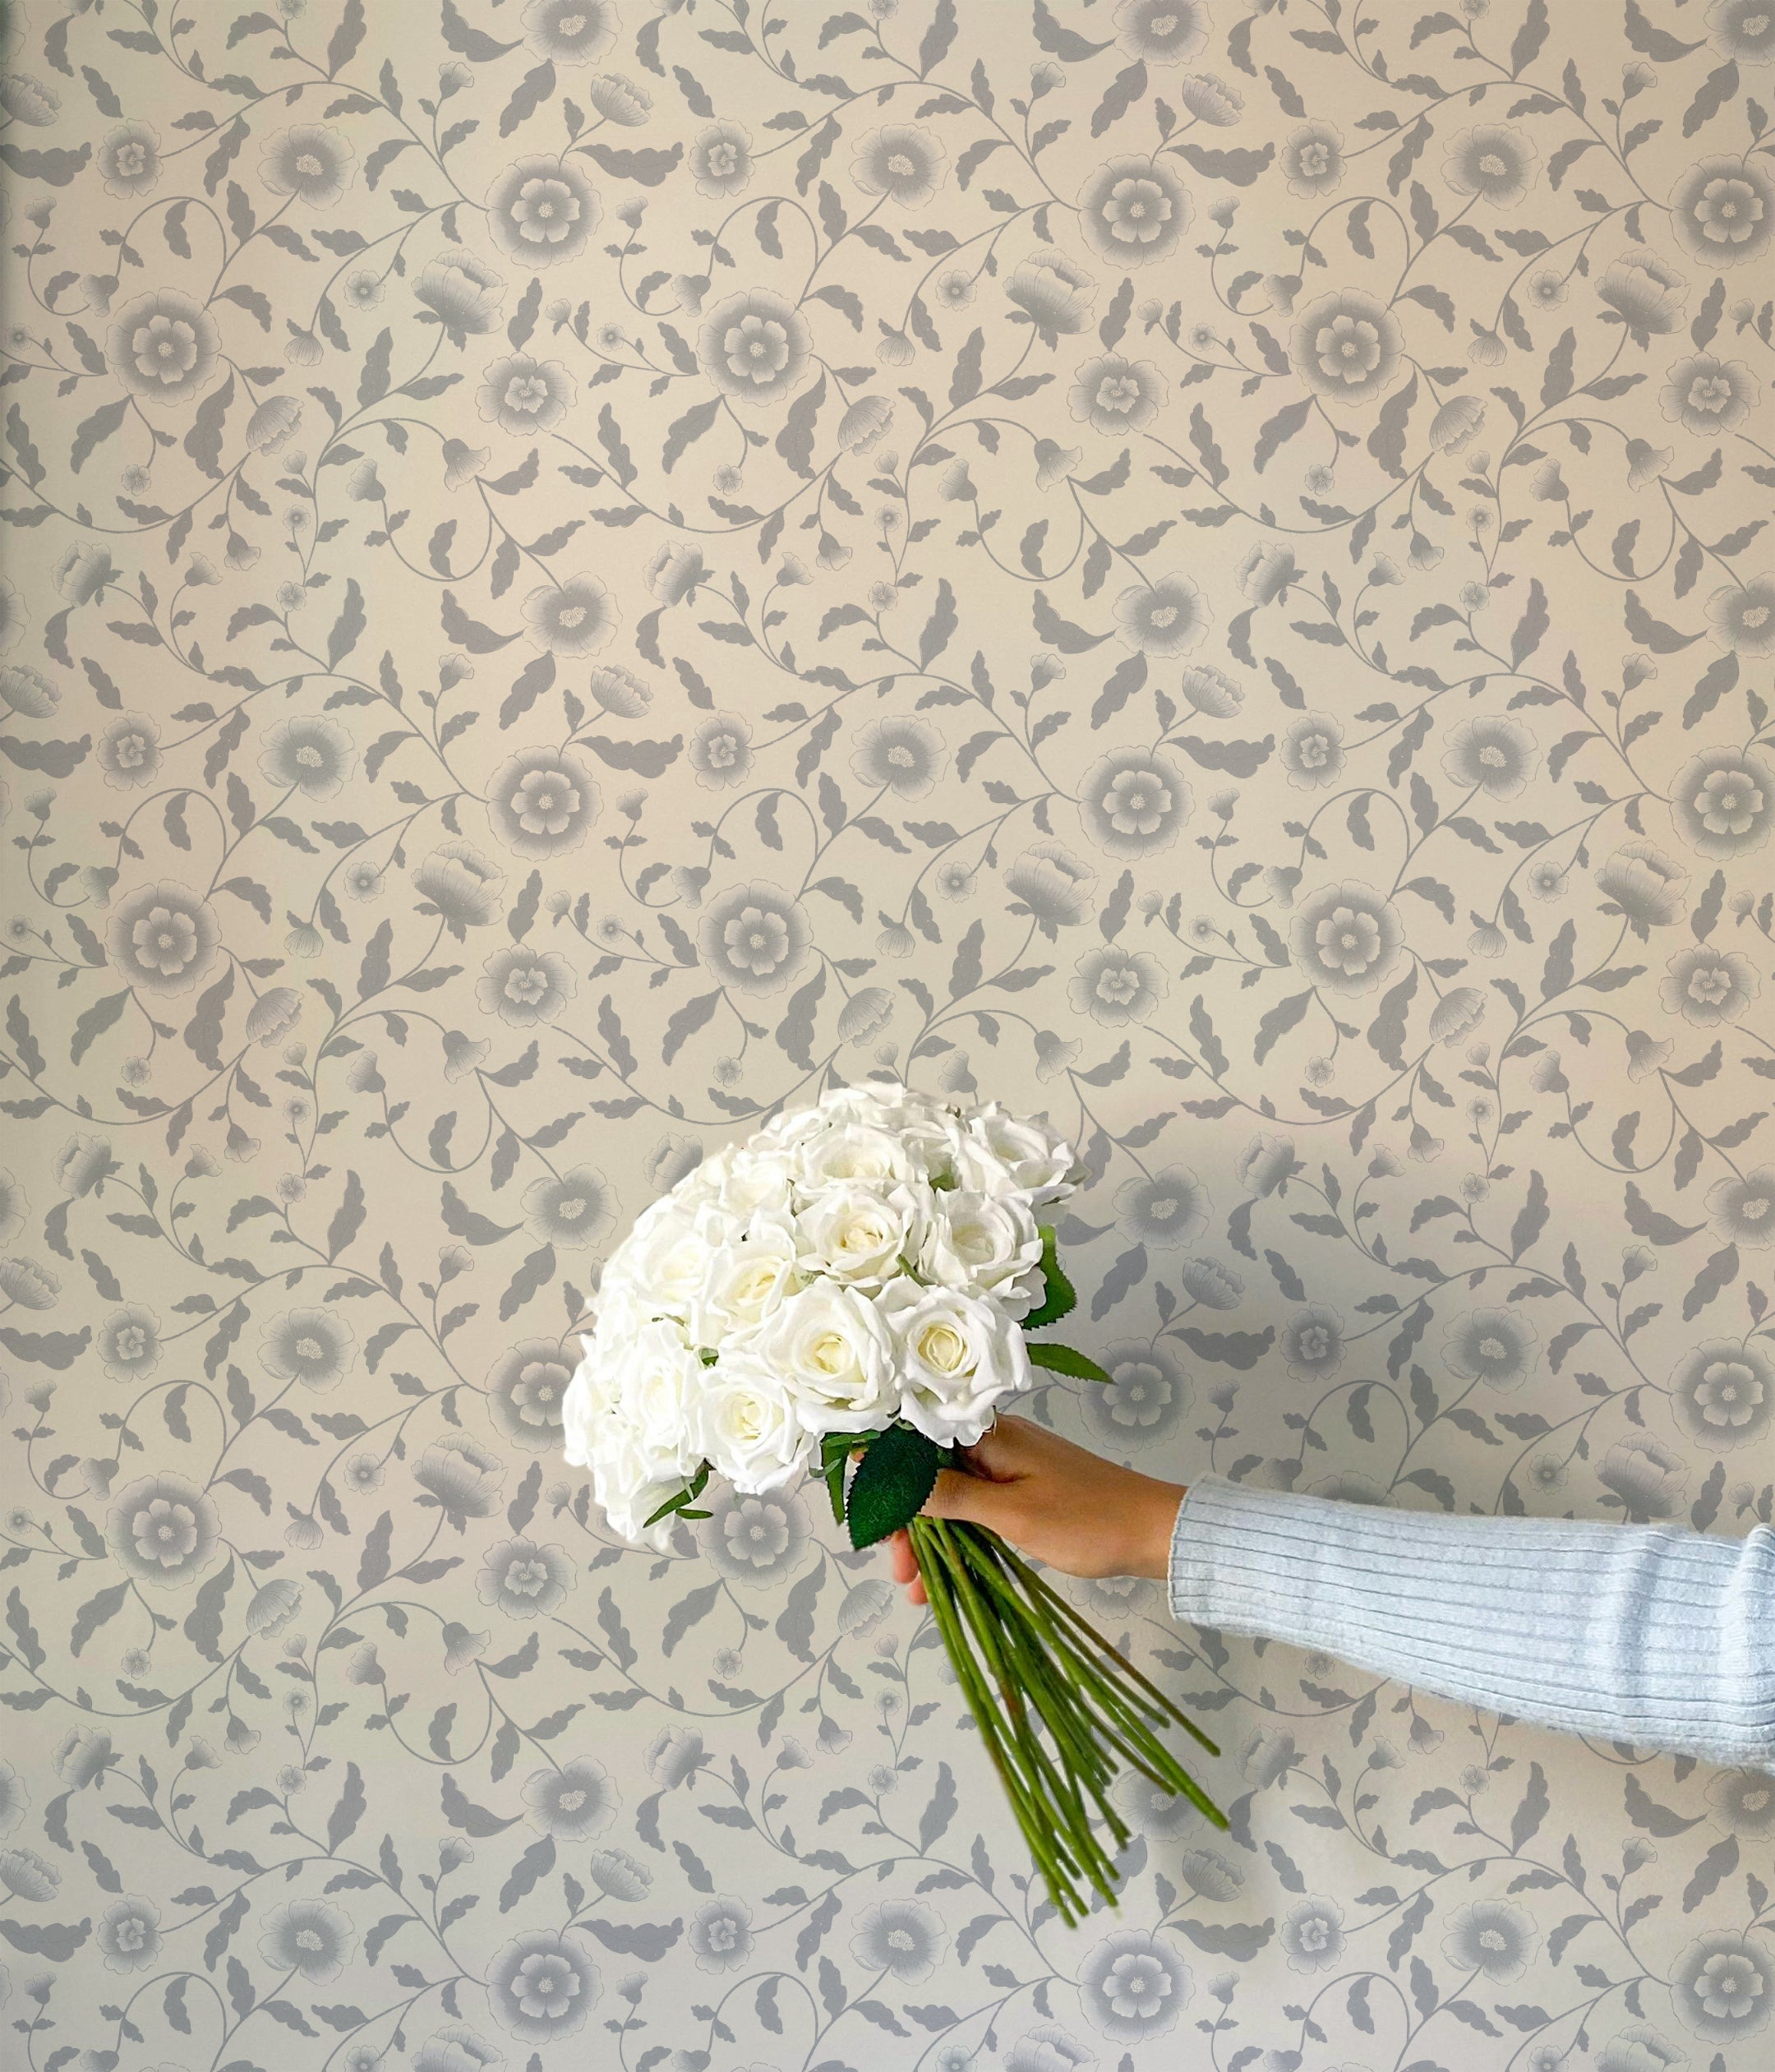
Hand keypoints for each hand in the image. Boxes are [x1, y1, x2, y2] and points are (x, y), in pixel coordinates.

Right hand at [886, 1417, 1184, 1605]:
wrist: (1155, 1532)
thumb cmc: (1087, 1520)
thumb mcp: (1011, 1514)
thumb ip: (948, 1494)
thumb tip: (881, 1468)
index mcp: (989, 1433)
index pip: (916, 1438)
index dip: (886, 1475)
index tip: (871, 1519)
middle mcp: (994, 1441)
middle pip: (928, 1472)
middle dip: (907, 1522)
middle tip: (899, 1570)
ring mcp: (1010, 1465)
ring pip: (950, 1496)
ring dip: (930, 1538)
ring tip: (916, 1590)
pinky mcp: (1023, 1489)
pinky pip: (976, 1508)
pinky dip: (959, 1539)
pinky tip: (946, 1577)